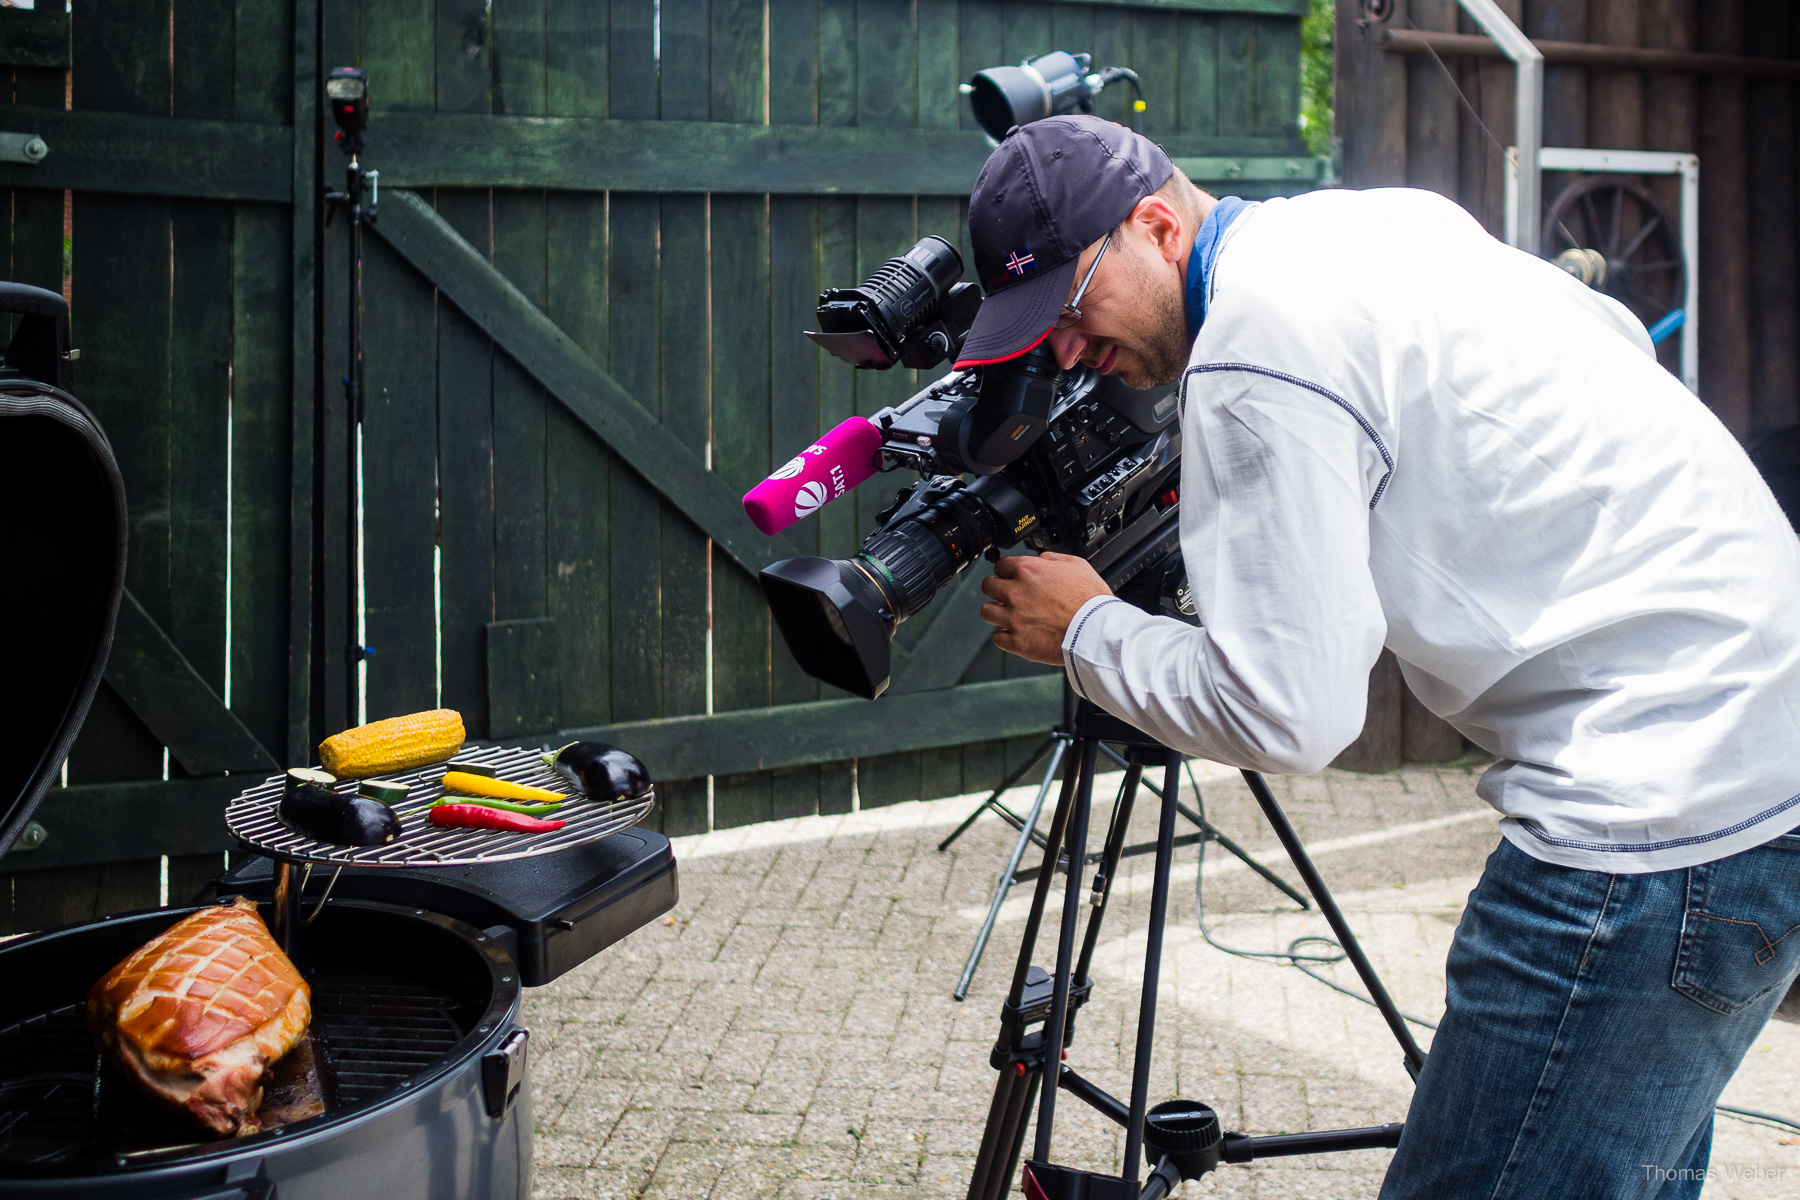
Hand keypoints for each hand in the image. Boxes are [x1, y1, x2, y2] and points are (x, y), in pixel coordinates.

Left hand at [979, 552, 1112, 664]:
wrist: (1096, 631)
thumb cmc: (1091, 600)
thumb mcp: (1077, 565)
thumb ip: (1052, 558)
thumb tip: (1041, 558)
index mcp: (1028, 571)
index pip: (1000, 565)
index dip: (1007, 571)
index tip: (1010, 577)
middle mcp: (1016, 593)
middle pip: (988, 586)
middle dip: (996, 589)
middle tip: (1006, 595)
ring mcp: (1014, 618)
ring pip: (986, 612)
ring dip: (996, 612)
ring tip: (1008, 615)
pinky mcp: (1017, 642)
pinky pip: (997, 638)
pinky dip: (1005, 636)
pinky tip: (1016, 633)